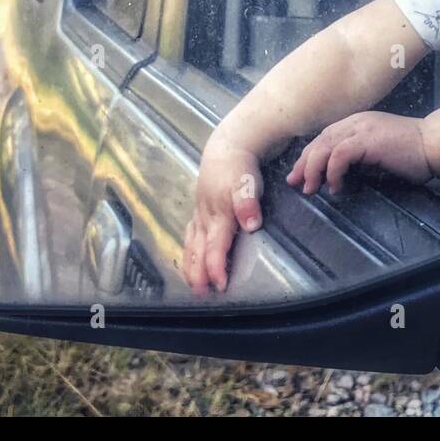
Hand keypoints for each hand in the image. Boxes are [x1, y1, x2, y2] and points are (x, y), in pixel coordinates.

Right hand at [182, 137, 263, 294]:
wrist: (227, 146)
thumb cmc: (240, 166)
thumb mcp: (248, 181)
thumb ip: (248, 203)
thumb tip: (251, 224)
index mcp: (218, 213)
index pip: (215, 246)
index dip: (216, 266)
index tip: (220, 285)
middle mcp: (205, 216)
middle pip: (199, 249)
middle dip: (198, 273)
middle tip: (200, 294)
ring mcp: (200, 213)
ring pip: (191, 243)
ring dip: (190, 264)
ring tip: (192, 284)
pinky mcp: (199, 209)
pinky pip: (190, 234)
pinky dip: (188, 249)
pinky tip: (189, 257)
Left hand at [286, 111, 431, 194]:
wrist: (435, 145)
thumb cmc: (412, 155)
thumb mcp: (377, 157)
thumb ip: (358, 162)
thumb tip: (336, 177)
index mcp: (357, 124)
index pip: (324, 138)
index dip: (308, 157)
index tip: (299, 176)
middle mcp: (356, 122)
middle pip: (320, 141)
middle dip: (304, 163)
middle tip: (297, 184)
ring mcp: (362, 129)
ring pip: (325, 146)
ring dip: (314, 169)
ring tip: (311, 189)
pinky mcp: (369, 140)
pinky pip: (340, 154)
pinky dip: (333, 171)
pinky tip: (336, 186)